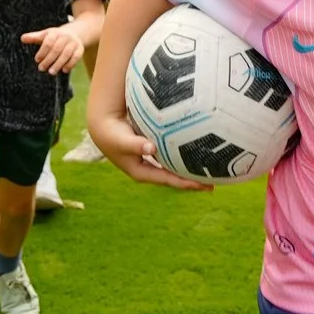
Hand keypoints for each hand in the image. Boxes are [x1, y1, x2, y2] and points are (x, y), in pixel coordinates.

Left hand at [22, 22, 84, 74]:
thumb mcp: (44, 35)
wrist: (74, 33)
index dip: (42, 52)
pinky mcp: (80, 48)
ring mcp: (73, 42)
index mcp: (55, 33)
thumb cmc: (55, 37)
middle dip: (48, 60)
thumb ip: (34, 37)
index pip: (48, 43)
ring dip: (58, 64)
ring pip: (66, 54)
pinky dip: (70, 64)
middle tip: (41, 68)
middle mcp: (65, 37)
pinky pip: (76, 57)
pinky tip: (64, 70)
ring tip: (51, 72)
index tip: (37, 60)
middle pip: (56, 49)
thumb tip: (22, 38)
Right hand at [87, 100, 210, 191]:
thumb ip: (135, 144)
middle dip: (191, 182)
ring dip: (188, 171)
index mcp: (142, 172)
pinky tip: (195, 153)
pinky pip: (171, 158)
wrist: (102, 128)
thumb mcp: (122, 140)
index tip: (200, 185)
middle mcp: (148, 169)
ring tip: (208, 172)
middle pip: (173, 178)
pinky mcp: (153, 152)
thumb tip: (152, 147)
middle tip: (211, 185)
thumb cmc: (112, 134)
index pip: (167, 180)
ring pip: (173, 169)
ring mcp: (151, 162)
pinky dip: (182, 158)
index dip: (183, 183)